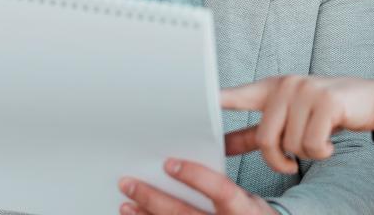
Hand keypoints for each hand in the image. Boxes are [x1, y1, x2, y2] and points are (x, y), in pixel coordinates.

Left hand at [119, 158, 274, 214]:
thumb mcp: (246, 198)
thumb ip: (220, 185)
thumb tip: (181, 163)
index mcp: (242, 209)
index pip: (220, 191)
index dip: (196, 177)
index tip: (169, 163)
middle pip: (184, 214)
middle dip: (152, 197)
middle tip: (129, 183)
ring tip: (127, 204)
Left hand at [220, 76, 373, 174]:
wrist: (372, 100)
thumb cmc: (326, 112)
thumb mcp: (290, 117)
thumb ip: (256, 132)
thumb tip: (223, 145)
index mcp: (272, 89)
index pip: (238, 95)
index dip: (218, 101)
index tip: (197, 103)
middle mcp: (286, 86)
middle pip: (265, 138)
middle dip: (278, 160)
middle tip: (291, 164)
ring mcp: (307, 91)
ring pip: (291, 145)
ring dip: (305, 155)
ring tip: (317, 143)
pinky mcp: (327, 101)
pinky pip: (313, 145)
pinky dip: (322, 153)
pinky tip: (330, 144)